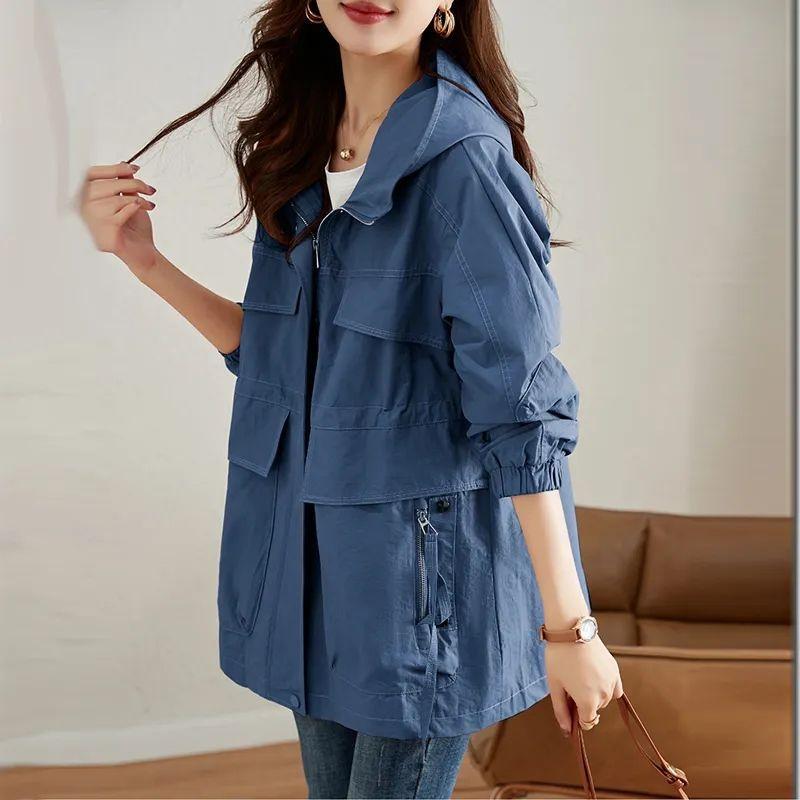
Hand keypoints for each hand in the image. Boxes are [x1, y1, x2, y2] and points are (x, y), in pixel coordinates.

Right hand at [78, 161, 158, 275]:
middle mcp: (83, 211)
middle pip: (104, 186)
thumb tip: (124, 164)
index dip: (113, 169)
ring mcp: (91, 223)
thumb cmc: (135, 227)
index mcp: (85, 199)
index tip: (135, 168)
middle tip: (150, 190)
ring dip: (137, 199)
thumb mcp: (129, 200)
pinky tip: (142, 210)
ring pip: (114, 200)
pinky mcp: (105, 234)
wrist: (144, 252)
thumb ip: (123, 184)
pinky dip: (134, 209)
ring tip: (149, 205)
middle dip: (132, 184)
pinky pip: (120, 213)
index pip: (91, 176)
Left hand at [545, 634, 622, 735]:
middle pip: (595, 709)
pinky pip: (615, 688)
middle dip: (584, 702)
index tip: (570, 705)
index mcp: (588, 702)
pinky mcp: (615, 670)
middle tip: (571, 684)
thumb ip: (561, 710)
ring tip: (580, 676)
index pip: (587, 722)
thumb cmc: (559, 657)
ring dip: (595, 694)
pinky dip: (606, 687)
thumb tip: (567, 729)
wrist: (572, 630)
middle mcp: (604, 695)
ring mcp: (612, 682)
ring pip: (605, 699)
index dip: (577, 717)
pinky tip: (595, 677)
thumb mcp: (555, 685)